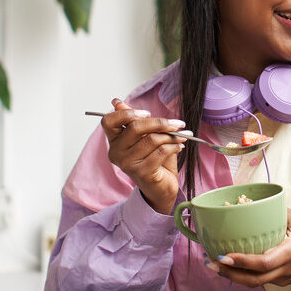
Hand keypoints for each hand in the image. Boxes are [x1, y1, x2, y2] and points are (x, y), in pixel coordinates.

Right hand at [102, 98, 188, 213]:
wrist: (160, 188)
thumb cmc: (153, 160)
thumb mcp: (144, 137)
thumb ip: (133, 120)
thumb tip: (117, 102)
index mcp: (114, 141)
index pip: (109, 121)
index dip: (126, 113)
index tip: (147, 113)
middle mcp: (117, 153)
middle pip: (135, 127)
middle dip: (160, 122)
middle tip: (177, 123)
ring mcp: (128, 164)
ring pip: (152, 139)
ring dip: (172, 136)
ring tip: (182, 136)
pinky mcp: (142, 172)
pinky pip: (161, 152)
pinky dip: (174, 147)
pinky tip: (180, 147)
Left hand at [208, 209, 290, 286]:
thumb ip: (277, 212)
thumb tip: (252, 202)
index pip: (263, 263)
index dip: (242, 262)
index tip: (224, 256)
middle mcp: (286, 270)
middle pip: (254, 279)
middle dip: (229, 273)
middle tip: (210, 262)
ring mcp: (283, 279)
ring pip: (254, 283)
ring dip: (233, 275)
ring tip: (213, 264)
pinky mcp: (281, 282)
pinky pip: (259, 280)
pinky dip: (243, 274)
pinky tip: (230, 265)